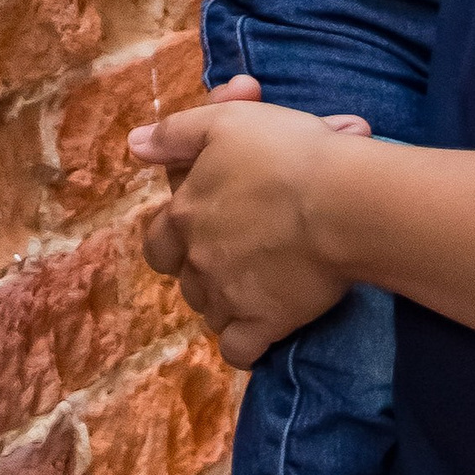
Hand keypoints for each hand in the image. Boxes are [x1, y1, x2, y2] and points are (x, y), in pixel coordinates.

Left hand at [131, 88, 370, 365]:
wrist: (341, 200)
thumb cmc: (286, 152)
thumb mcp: (225, 124)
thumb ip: (176, 134)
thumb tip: (134, 145)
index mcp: (184, 215)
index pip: (158, 240)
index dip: (179, 234)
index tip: (212, 223)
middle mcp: (197, 260)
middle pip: (184, 278)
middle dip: (203, 269)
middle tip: (238, 253)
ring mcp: (227, 297)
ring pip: (210, 312)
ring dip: (225, 301)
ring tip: (260, 281)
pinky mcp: (262, 324)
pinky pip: (238, 351)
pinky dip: (245, 344)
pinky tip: (262, 327)